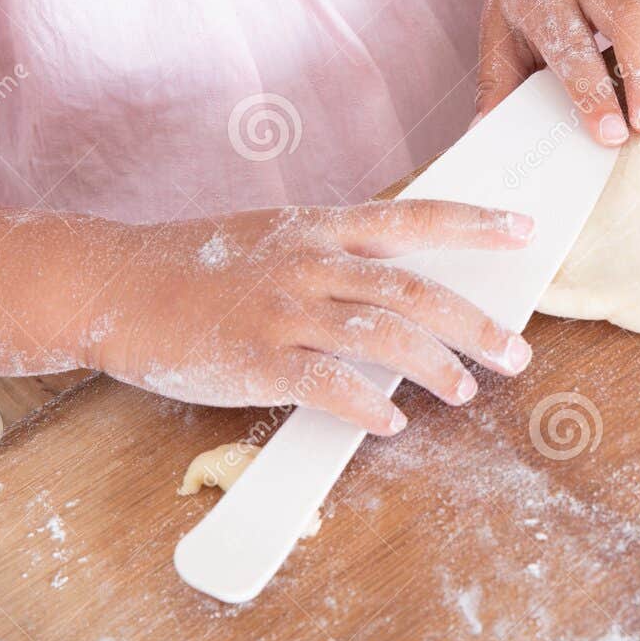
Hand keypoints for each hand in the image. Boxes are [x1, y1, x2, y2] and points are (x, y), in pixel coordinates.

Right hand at [85, 201, 534, 434]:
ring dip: (433, 367)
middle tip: (517, 353)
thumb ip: (339, 259)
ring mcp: (283, 310)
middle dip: (474, 324)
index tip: (524, 231)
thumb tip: (410, 293)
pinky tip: (391, 422)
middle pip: (414, 291)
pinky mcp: (254, 358)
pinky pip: (324, 384)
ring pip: (381, 337)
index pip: (413, 218)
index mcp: (320, 228)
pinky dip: (364, 404)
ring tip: (465, 393)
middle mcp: (310, 262)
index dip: (473, 222)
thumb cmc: (202, 267)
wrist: (115, 283)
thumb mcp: (276, 238)